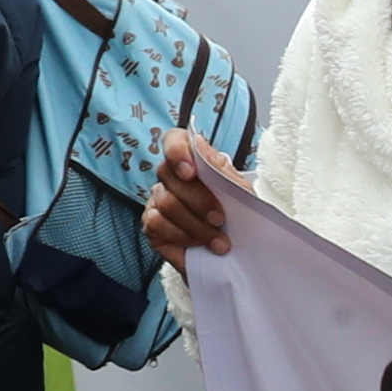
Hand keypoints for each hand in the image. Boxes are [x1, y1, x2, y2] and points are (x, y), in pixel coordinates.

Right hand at [142, 128, 238, 263]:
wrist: (238, 250)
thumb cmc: (237, 215)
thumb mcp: (239, 192)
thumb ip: (221, 171)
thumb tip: (202, 149)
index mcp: (194, 160)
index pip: (174, 140)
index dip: (177, 151)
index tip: (190, 171)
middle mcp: (171, 177)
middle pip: (168, 174)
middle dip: (198, 200)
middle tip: (220, 219)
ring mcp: (157, 200)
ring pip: (166, 203)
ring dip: (196, 225)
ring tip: (218, 241)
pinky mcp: (152, 226)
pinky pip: (157, 225)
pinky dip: (182, 236)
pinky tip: (198, 244)